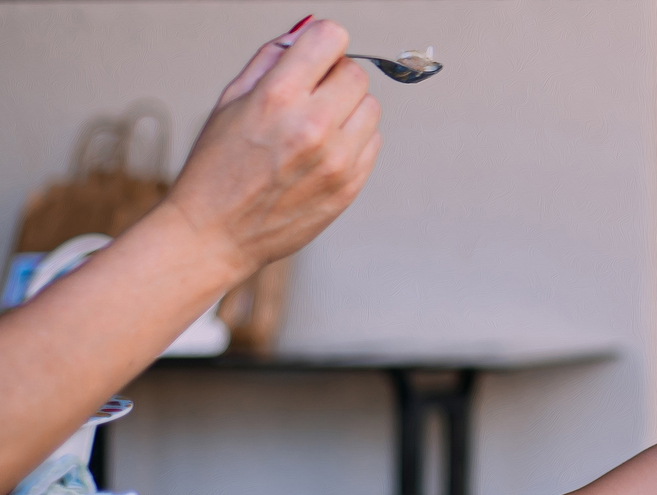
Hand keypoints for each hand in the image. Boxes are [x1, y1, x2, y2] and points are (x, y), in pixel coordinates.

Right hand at [163, 18, 381, 281]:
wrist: (216, 233)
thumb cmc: (217, 168)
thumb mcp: (230, 101)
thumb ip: (271, 59)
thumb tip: (307, 31)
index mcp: (278, 97)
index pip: (331, 37)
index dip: (323, 44)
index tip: (315, 57)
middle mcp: (312, 126)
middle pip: (357, 73)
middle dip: (335, 77)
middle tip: (311, 96)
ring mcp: (336, 160)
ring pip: (371, 108)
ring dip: (349, 110)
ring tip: (316, 128)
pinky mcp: (349, 186)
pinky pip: (372, 143)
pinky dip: (354, 141)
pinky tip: (322, 153)